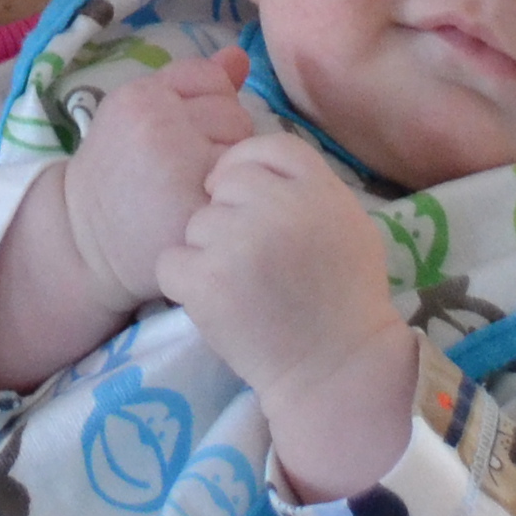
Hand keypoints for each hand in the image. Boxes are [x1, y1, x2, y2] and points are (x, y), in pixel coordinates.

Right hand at [58, 47, 256, 309]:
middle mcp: (159, 124)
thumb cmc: (116, 175)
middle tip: (194, 167)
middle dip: (223, 136)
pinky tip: (209, 208)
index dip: (209, 103)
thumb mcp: (137, 116)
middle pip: (233, 112)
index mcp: (141, 96)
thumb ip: (187, 84)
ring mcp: (179, 166)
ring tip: (201, 186)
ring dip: (232, 165)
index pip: (212, 77)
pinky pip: (241, 186)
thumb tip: (240, 57)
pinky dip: (232, 197)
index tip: (188, 131)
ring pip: (244, 146)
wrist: (83, 239)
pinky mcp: (196, 207)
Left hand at [156, 132, 416, 500]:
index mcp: (316, 183)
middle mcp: (277, 204)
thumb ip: (305, 181)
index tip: (252, 206)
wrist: (337, 369)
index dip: (248, 173)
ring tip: (241, 287)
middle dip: (226, 215)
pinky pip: (171, 262)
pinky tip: (217, 304)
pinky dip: (185, 284)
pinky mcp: (207, 281)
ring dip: (206, 252)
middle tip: (252, 259)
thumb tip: (255, 152)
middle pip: (222, 182)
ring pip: (194, 223)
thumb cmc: (344, 295)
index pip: (260, 146)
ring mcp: (238, 242)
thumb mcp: (345, 220)